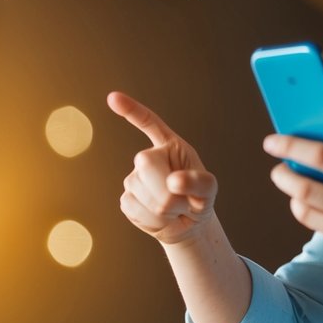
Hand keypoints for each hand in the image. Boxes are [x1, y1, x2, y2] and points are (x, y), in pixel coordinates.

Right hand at [108, 91, 217, 243]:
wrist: (188, 225)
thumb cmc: (200, 199)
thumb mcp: (209, 190)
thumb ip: (199, 182)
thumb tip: (174, 182)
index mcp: (170, 146)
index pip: (148, 123)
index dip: (131, 110)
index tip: (113, 97)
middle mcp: (149, 158)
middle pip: (145, 162)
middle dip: (166, 186)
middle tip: (183, 201)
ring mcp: (134, 178)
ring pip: (140, 189)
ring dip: (164, 208)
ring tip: (174, 209)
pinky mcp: (127, 200)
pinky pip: (134, 207)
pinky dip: (153, 219)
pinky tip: (162, 218)